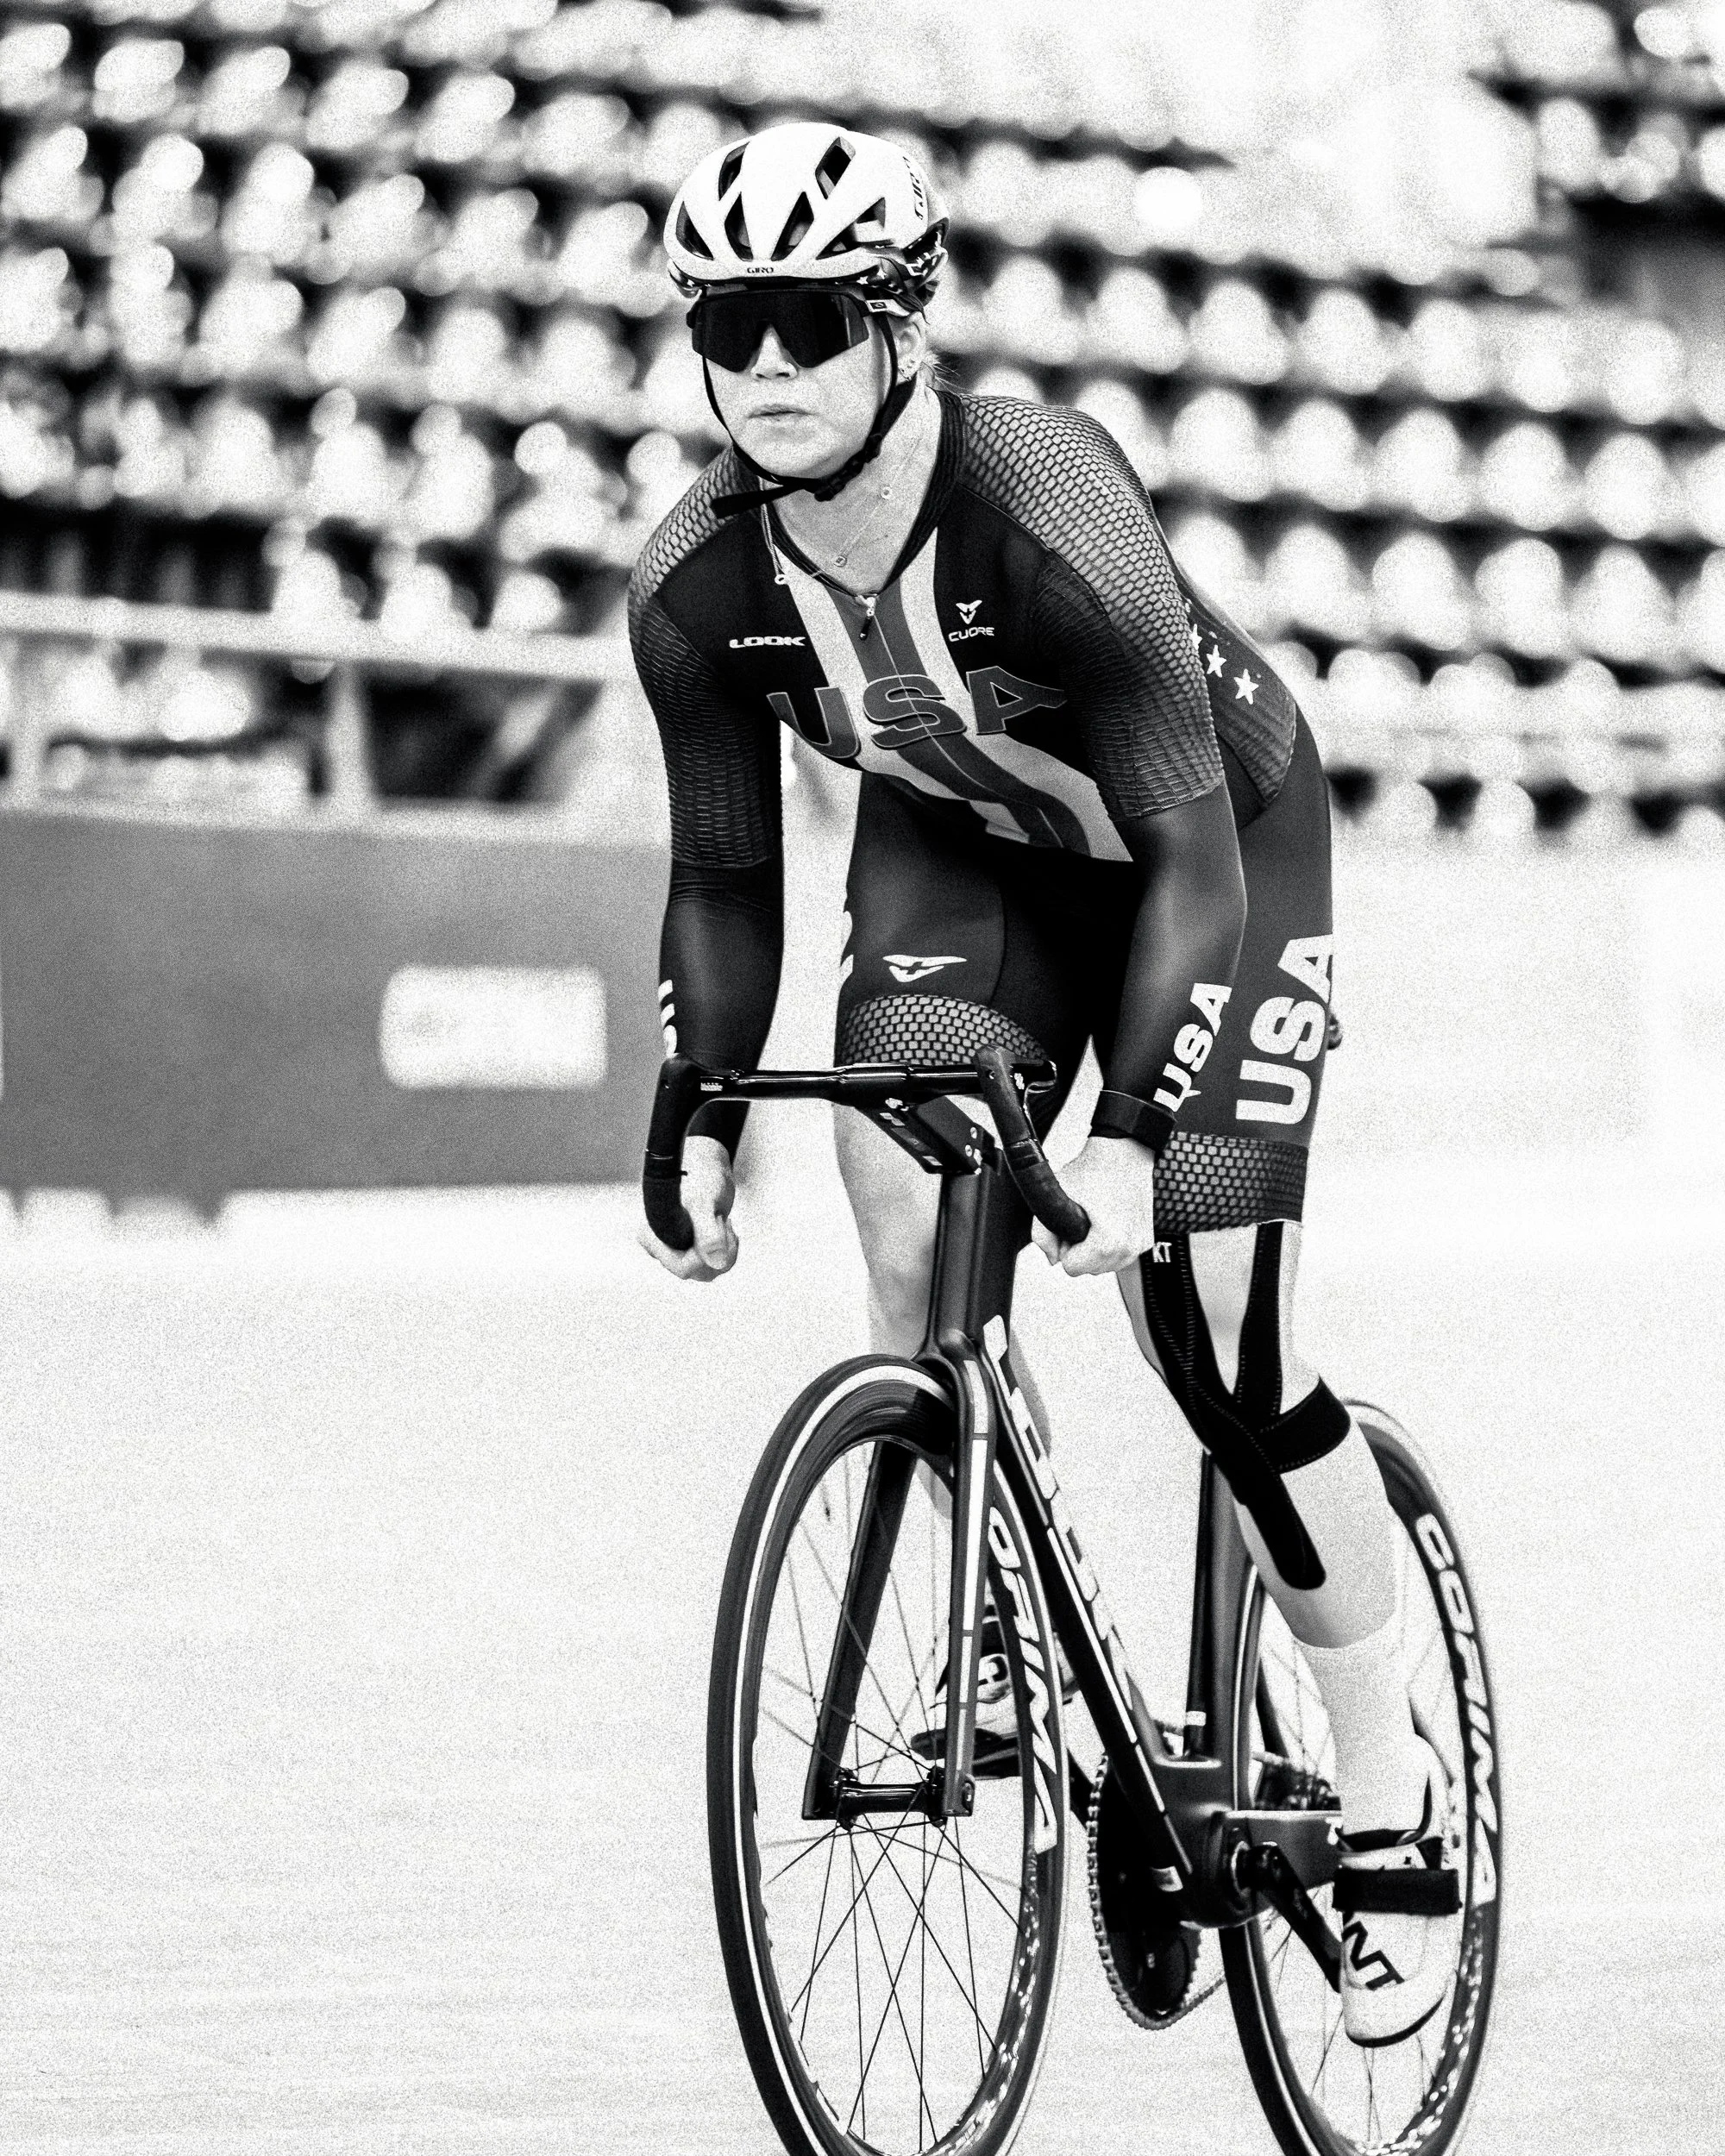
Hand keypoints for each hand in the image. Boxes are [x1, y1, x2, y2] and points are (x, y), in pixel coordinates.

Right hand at [637, 1134, 739, 1280]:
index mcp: (653, 1236)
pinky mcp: (692, 1248)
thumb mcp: (704, 1202)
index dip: (705, 1252)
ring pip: (708, 1271)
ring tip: (722, 1220)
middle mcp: (661, 1247)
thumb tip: (717, 1264)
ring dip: (724, 1249)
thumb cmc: (701, 1176)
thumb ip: (708, 1233)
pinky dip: (726, 1248)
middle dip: (717, 1249)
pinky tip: (723, 1224)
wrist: (708, 1163)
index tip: (714, 1221)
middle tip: (721, 1219)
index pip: (682, 1267)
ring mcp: (677, 1250)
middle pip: (696, 1272)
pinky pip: (714, 1265)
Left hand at [1029, 1134, 1156, 1277]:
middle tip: (1083, 1219)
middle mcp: (1129, 1248)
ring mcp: (1140, 1244)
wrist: (1123, 1153)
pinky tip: (1108, 1222)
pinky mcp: (1146, 1239)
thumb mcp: (1058, 1197)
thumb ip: (1043, 1233)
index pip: (1072, 1267)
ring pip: (1105, 1266)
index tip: (1072, 1224)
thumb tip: (1052, 1258)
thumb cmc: (1094, 1170)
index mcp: (1109, 1243)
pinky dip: (1111, 1246)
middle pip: (1089, 1269)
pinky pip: (1120, 1256)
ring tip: (1096, 1219)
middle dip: (1080, 1249)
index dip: (1065, 1246)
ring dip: (1095, 1249)